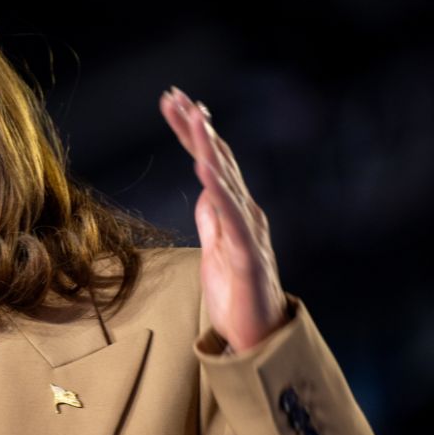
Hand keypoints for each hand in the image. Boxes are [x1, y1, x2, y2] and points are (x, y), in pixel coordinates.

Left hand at [160, 86, 289, 352]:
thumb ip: (212, 216)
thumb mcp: (215, 247)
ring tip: (194, 120)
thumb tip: (204, 187)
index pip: (212, 161)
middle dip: (198, 127)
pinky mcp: (248, 255)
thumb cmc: (238, 294)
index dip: (194, 131)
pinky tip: (205, 168)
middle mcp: (246, 213)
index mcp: (234, 210)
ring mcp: (249, 232)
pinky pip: (233, 218)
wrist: (258, 337)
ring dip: (210, 148)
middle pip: (220, 161)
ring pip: (228, 181)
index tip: (174, 103)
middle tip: (178, 96)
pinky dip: (219, 191)